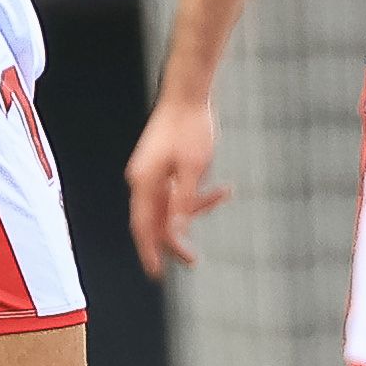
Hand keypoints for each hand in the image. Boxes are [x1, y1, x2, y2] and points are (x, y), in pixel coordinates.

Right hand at [127, 93, 226, 277]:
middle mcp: (142, 178)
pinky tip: (221, 189)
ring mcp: (151, 171)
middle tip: (192, 260)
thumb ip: (183, 202)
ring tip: (222, 196)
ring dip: (193, 210)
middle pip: (154, 219)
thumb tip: (176, 231)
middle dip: (174, 239)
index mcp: (144, 181)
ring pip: (168, 204)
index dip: (149, 251)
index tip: (155, 274)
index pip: (142, 226)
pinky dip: (195, 194)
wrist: (188, 92)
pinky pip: (175, 189)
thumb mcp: (192, 169)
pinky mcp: (162, 164)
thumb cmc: (191, 127)